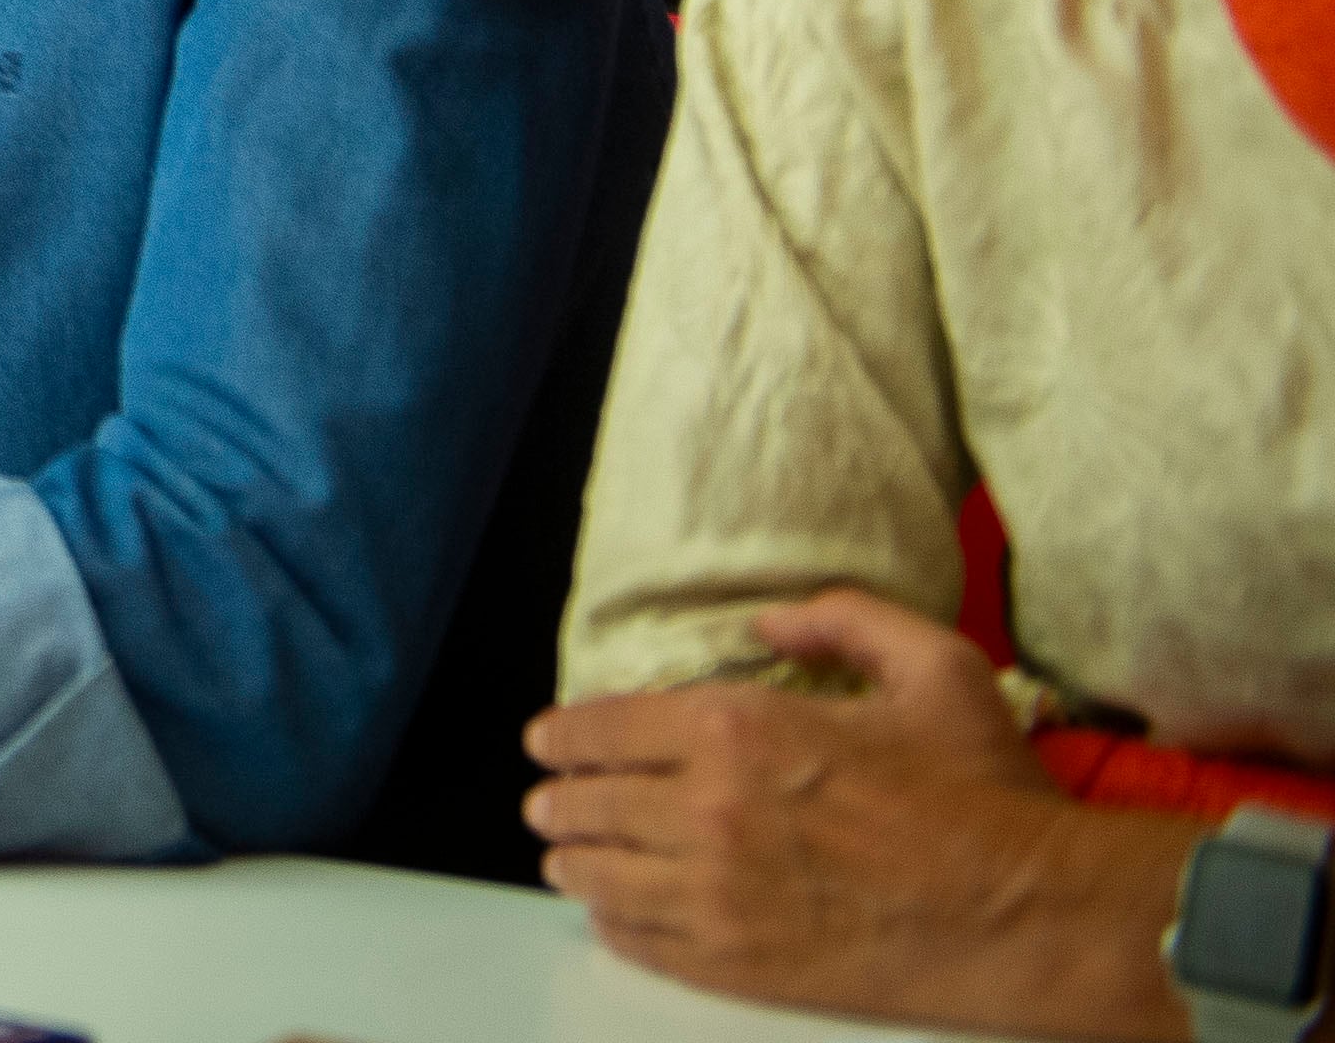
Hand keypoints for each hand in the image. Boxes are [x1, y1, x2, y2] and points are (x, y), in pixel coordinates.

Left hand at [526, 591, 1201, 1034]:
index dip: (563, 736)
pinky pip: (640, 941)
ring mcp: (718, 894)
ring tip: (565, 858)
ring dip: (573, 861)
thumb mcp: (934, 667)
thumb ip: (842, 620)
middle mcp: (709, 809)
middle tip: (549, 804)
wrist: (1037, 913)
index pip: (601, 727)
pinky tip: (612, 914)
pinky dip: (613, 923)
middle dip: (559, 800)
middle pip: (587, 804)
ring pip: (598, 876)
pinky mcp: (741, 964)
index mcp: (739, 729)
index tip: (547, 743)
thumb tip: (768, 620)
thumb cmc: (987, 793)